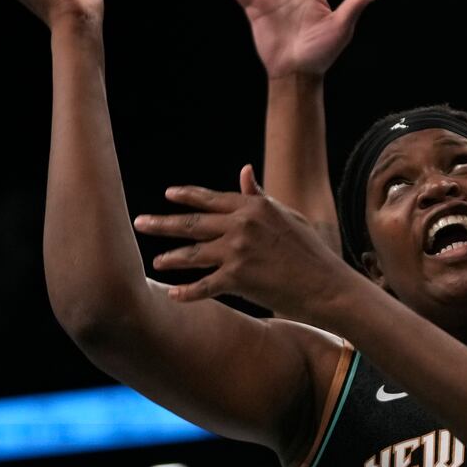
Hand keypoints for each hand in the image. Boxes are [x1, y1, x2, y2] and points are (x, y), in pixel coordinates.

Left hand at [133, 164, 356, 315]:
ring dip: (171, 258)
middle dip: (162, 223)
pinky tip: (173, 295)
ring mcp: (238, 252)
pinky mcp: (238, 279)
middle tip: (140, 222)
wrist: (326, 285)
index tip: (168, 195)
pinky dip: (187, 292)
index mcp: (254, 207)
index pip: (211, 199)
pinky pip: (204, 286)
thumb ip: (260, 197)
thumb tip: (244, 171)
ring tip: (157, 261)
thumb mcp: (287, 216)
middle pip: (192, 224)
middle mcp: (242, 225)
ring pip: (193, 254)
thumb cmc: (310, 251)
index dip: (187, 196)